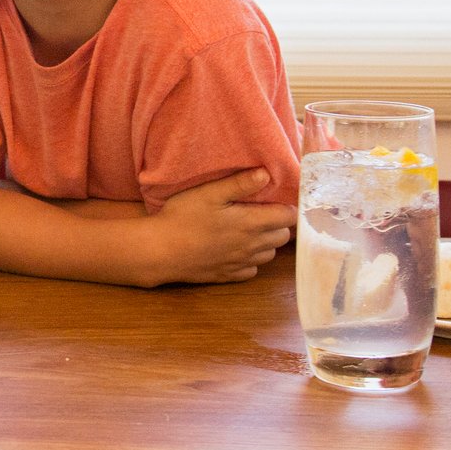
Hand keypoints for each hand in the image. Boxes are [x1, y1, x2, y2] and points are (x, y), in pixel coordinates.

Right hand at [140, 167, 295, 285]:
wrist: (161, 251)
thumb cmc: (183, 217)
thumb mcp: (209, 193)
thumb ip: (239, 184)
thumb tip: (267, 174)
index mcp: (251, 223)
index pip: (288, 218)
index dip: (289, 207)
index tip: (280, 199)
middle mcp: (251, 246)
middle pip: (282, 237)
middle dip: (279, 224)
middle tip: (266, 211)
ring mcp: (240, 263)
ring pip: (269, 254)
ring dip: (268, 242)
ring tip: (253, 229)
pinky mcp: (227, 275)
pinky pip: (252, 270)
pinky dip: (252, 260)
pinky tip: (238, 249)